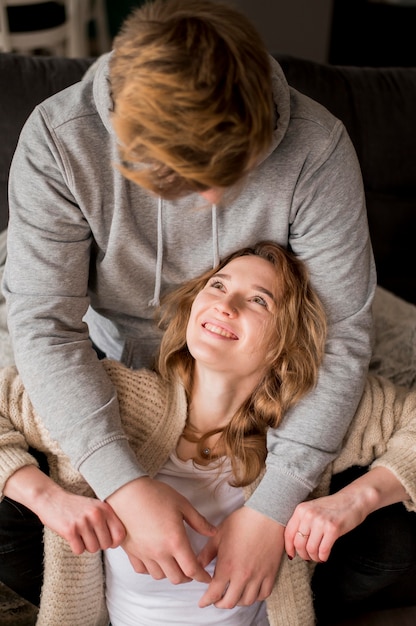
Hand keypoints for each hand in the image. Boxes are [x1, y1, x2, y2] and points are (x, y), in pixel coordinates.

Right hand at [4, 465, 125, 554]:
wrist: (51, 498)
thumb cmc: (76, 506)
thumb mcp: (96, 507)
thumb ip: (108, 520)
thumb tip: (118, 542)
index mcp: (105, 509)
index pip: (120, 534)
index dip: (114, 542)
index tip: (107, 541)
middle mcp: (96, 514)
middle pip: (106, 545)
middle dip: (98, 544)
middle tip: (89, 536)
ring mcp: (83, 522)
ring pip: (93, 549)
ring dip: (86, 545)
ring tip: (80, 534)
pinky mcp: (70, 530)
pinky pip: (79, 550)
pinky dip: (75, 547)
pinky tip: (72, 536)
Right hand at [107, 477, 216, 584]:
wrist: (127, 491)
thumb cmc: (155, 494)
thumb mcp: (182, 504)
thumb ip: (199, 522)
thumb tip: (213, 532)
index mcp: (175, 541)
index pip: (192, 569)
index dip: (202, 577)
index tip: (207, 577)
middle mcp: (159, 552)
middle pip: (176, 578)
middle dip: (188, 578)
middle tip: (193, 570)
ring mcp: (144, 554)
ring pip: (159, 576)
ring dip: (170, 574)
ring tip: (175, 564)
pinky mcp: (132, 551)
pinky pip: (142, 570)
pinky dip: (151, 570)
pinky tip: (156, 561)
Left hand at [197, 506, 283, 608]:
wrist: (267, 515)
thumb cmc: (242, 521)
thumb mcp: (219, 535)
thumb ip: (207, 553)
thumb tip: (197, 565)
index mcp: (227, 566)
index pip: (214, 593)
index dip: (206, 601)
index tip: (202, 602)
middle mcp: (243, 575)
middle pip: (229, 602)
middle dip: (219, 603)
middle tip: (216, 600)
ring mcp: (258, 576)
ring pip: (247, 601)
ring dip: (237, 601)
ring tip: (232, 595)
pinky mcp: (271, 573)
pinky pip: (264, 595)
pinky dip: (255, 597)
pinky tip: (250, 591)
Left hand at [285, 491, 367, 562]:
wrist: (353, 499)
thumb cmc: (333, 507)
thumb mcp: (313, 509)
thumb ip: (303, 522)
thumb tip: (294, 543)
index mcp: (301, 509)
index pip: (289, 533)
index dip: (289, 547)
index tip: (291, 555)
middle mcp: (309, 514)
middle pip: (298, 543)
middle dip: (303, 554)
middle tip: (308, 557)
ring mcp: (321, 521)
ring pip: (310, 549)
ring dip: (314, 557)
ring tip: (318, 556)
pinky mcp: (333, 529)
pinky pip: (323, 550)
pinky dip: (323, 557)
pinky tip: (324, 556)